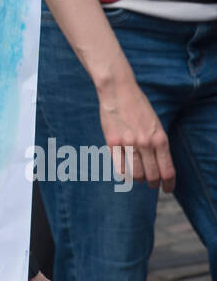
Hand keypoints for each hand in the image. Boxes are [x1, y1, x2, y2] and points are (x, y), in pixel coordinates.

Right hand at [98, 75, 174, 191]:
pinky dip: (124, 173)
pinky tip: (126, 170)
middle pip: (152, 176)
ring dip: (139, 179)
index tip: (167, 189)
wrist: (118, 91)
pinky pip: (120, 168)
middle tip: (152, 183)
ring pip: (136, 175)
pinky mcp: (112, 143)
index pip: (167, 171)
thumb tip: (158, 164)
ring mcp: (128, 144)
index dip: (168, 184)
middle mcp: (145, 143)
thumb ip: (157, 144)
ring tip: (139, 176)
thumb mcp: (156, 124)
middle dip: (153, 183)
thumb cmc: (138, 106)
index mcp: (160, 139)